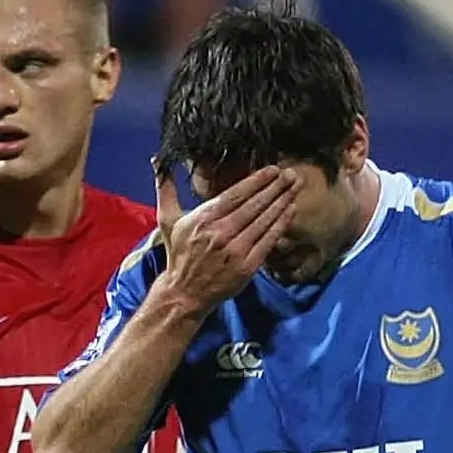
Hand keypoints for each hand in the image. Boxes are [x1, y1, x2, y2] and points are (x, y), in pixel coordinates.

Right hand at [156, 165, 291, 307]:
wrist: (185, 293)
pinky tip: (291, 211)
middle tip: (291, 174)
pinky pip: (268, 241)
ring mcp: (235, 250)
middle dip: (275, 188)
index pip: (236, 194)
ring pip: (264, 221)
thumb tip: (158, 159)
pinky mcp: (247, 266)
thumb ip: (165, 187)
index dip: (257, 181)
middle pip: (254, 205)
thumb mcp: (167, 218)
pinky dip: (281, 225)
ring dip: (282, 202)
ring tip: (295, 188)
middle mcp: (220, 233)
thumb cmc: (178, 253)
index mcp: (203, 218)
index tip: (273, 169)